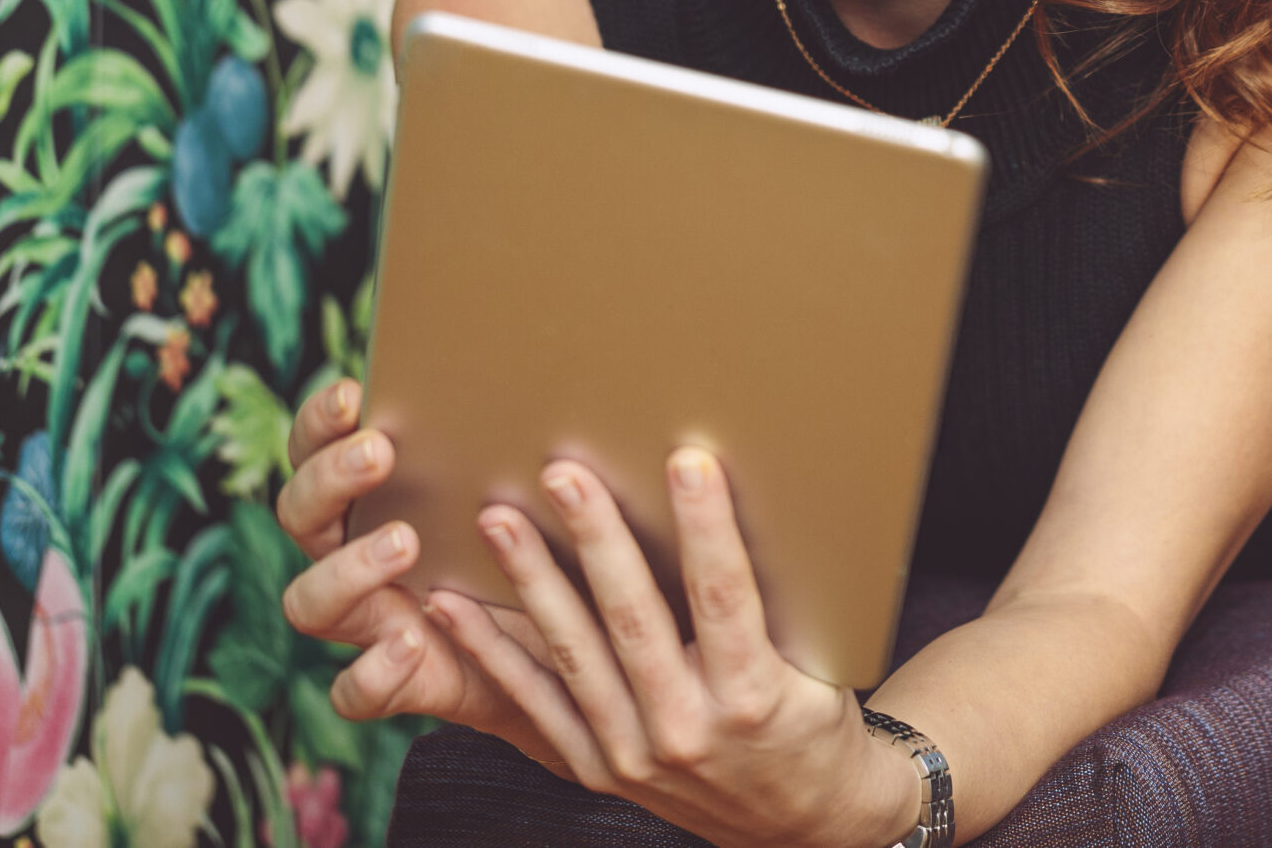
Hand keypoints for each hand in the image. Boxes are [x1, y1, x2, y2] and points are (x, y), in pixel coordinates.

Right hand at [273, 379, 559, 754]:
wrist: (587, 649)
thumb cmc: (561, 544)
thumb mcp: (549, 489)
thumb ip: (539, 440)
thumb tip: (587, 364)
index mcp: (377, 497)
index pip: (315, 449)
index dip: (318, 423)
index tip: (352, 393)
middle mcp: (356, 555)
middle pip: (298, 514)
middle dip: (329, 479)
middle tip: (382, 451)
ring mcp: (371, 621)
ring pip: (309, 601)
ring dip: (349, 568)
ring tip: (406, 541)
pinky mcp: (399, 683)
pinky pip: (354, 690)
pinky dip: (373, 669)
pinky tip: (413, 641)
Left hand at [428, 449, 920, 847]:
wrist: (799, 822)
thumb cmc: (813, 724)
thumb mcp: (817, 665)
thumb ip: (774, 600)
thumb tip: (730, 505)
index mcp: (750, 697)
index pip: (724, 594)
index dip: (705, 526)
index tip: (688, 460)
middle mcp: (686, 730)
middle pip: (633, 619)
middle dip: (595, 539)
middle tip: (564, 474)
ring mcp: (633, 757)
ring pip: (575, 655)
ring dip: (532, 582)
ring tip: (499, 520)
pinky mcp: (597, 771)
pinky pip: (536, 705)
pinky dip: (492, 654)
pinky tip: (453, 606)